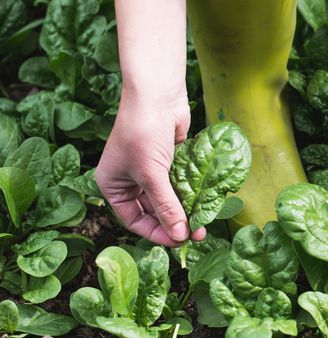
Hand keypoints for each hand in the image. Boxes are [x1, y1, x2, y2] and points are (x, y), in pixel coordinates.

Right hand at [96, 94, 204, 246]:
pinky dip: (190, 193)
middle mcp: (130, 179)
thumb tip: (180, 235)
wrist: (158, 95)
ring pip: (169, 198)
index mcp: (113, 185)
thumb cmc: (144, 132)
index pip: (134, 220)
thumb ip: (166, 206)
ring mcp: (150, 169)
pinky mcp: (169, 160)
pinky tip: (203, 203)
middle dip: (174, 222)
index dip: (156, 233)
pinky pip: (180, 184)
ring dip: (185, 210)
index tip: (178, 242)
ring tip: (203, 222)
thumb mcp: (152, 175)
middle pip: (153, 211)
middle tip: (195, 234)